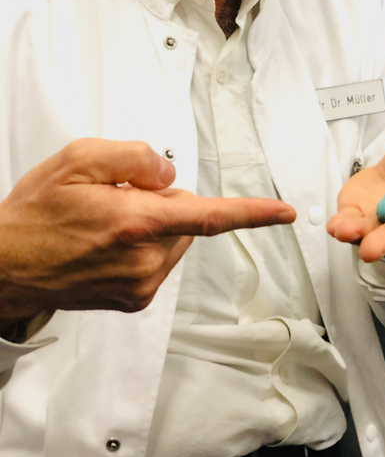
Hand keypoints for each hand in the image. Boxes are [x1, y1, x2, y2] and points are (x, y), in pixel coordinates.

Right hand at [0, 138, 294, 327]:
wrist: (4, 265)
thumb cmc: (35, 214)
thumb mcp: (79, 159)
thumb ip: (135, 157)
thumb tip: (168, 173)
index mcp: (135, 223)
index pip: (210, 216)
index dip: (252, 212)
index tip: (284, 212)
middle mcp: (143, 260)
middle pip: (186, 217)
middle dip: (162, 200)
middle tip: (115, 198)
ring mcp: (139, 284)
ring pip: (173, 238)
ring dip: (151, 224)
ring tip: (103, 223)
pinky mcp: (134, 299)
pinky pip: (158, 259)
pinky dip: (142, 244)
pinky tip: (104, 243)